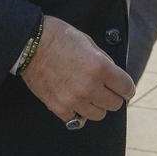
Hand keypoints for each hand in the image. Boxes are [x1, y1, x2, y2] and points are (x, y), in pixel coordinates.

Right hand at [20, 15, 134, 126]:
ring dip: (96, 105)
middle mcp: (89, 86)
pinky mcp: (59, 107)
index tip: (124, 88)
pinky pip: (76, 119)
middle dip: (112, 95)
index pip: (126, 88)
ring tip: (88, 94)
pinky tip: (73, 99)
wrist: (29, 43)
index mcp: (100, 67)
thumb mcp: (89, 42)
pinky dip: (77, 111)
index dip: (126, 87)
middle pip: (115, 104)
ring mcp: (74, 99)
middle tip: (105, 89)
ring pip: (98, 114)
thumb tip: (114, 76)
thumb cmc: (59, 37)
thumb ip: (104, 61)